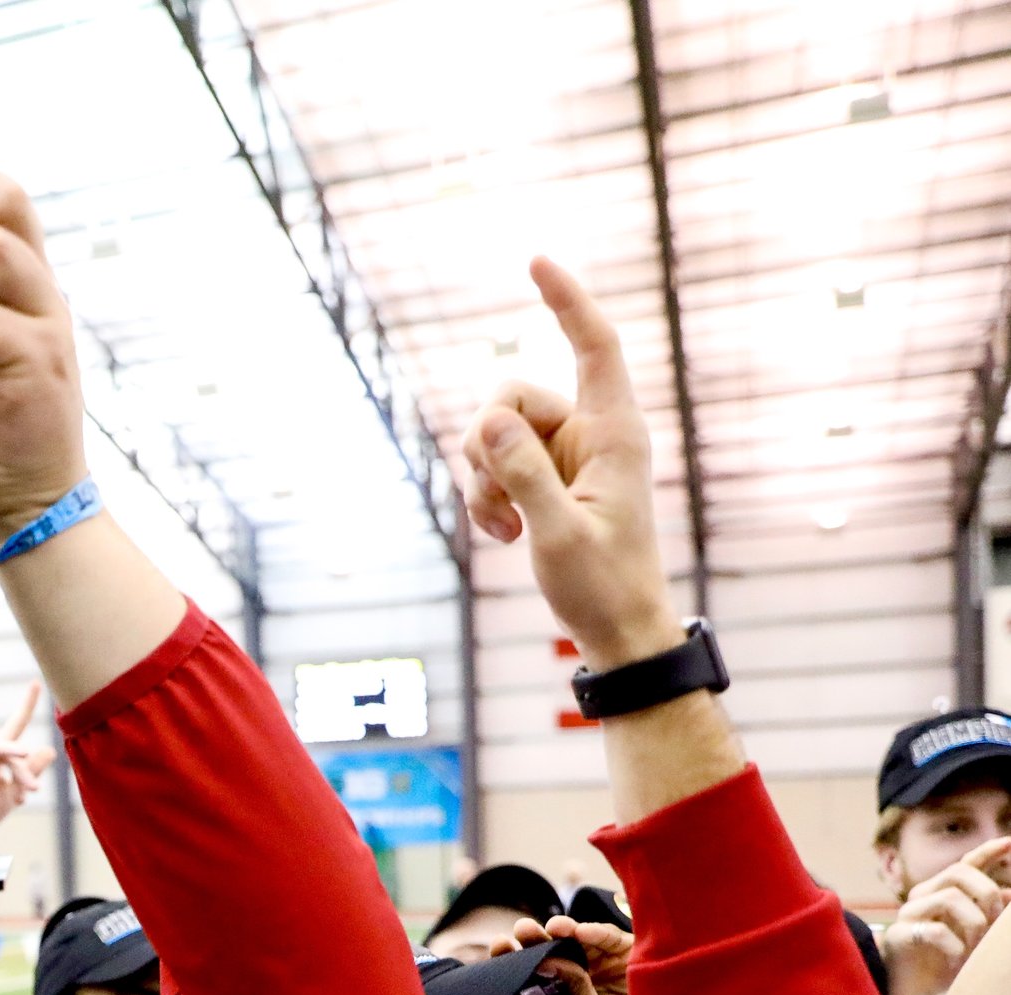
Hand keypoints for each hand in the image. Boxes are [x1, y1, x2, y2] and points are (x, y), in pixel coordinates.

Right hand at [0, 680, 56, 824]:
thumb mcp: (11, 796)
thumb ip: (28, 773)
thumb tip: (49, 749)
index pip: (14, 725)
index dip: (26, 704)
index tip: (36, 682)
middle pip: (9, 744)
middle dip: (23, 767)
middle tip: (32, 789)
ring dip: (13, 767)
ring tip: (25, 787)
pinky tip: (3, 779)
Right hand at [458, 260, 679, 671]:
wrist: (617, 628)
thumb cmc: (603, 585)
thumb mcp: (558, 533)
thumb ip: (523, 475)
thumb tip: (485, 421)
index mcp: (614, 433)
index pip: (594, 347)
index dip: (567, 302)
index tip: (537, 262)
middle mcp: (589, 433)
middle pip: (512, 396)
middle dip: (486, 443)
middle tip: (492, 499)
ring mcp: (564, 455)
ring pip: (494, 433)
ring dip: (482, 480)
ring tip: (504, 529)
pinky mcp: (544, 478)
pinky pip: (493, 464)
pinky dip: (486, 497)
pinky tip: (502, 535)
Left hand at [489, 913, 639, 994]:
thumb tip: (547, 963)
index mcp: (559, 994)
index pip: (531, 974)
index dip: (514, 961)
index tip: (498, 949)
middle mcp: (578, 973)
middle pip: (550, 951)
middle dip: (533, 939)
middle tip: (521, 931)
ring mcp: (602, 961)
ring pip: (576, 939)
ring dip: (562, 930)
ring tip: (553, 927)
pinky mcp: (627, 951)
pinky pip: (609, 938)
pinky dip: (596, 933)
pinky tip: (581, 932)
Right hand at [882, 836, 1010, 994]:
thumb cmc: (946, 965)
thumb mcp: (975, 937)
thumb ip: (988, 913)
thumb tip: (1010, 893)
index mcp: (941, 892)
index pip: (965, 863)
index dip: (987, 851)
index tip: (1009, 843)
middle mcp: (922, 896)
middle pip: (959, 873)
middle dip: (988, 895)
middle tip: (996, 926)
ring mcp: (908, 914)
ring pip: (950, 897)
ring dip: (974, 924)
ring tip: (976, 949)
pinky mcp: (899, 935)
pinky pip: (935, 930)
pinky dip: (955, 946)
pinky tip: (957, 962)